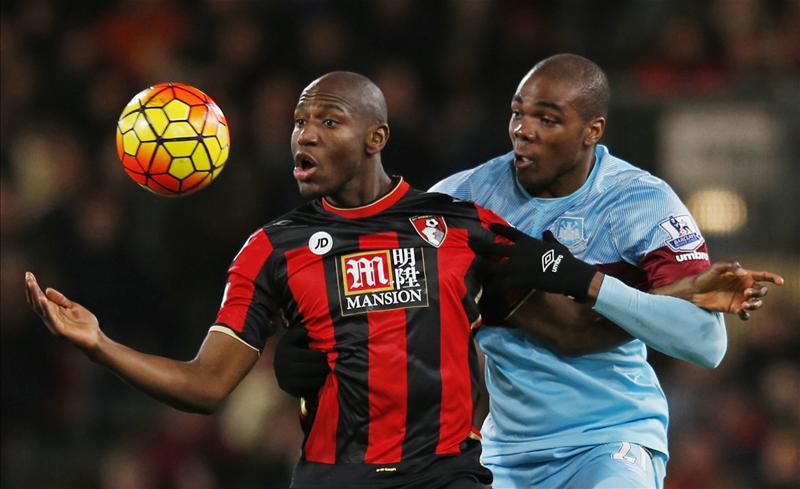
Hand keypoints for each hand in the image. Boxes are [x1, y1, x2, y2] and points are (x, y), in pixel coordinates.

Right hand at [24, 272, 100, 353]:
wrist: (95, 337)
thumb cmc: (85, 323)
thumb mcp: (73, 307)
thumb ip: (61, 300)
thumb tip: (46, 290)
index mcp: (53, 311)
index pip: (39, 298)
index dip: (33, 287)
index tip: (29, 274)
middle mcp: (50, 317)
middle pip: (36, 302)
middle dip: (31, 289)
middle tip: (28, 276)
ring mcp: (54, 324)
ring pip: (40, 309)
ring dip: (36, 296)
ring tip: (32, 284)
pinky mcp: (60, 330)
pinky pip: (50, 318)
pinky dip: (46, 308)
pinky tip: (43, 299)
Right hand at [273, 326, 329, 397]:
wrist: (279, 366)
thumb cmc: (291, 348)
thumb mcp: (292, 337)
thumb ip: (300, 333)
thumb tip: (309, 333)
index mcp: (285, 351)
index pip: (307, 356)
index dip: (320, 356)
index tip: (327, 355)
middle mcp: (283, 366)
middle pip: (309, 369)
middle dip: (323, 367)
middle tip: (331, 366)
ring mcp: (285, 380)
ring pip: (309, 381)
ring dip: (321, 377)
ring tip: (327, 373)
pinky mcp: (288, 389)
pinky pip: (305, 390)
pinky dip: (315, 386)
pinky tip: (320, 380)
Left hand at [471, 224, 597, 301]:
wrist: (569, 272)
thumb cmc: (565, 259)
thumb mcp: (557, 245)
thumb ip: (549, 238)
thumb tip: (547, 231)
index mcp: (528, 242)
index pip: (510, 232)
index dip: (498, 228)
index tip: (489, 226)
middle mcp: (519, 251)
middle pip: (494, 248)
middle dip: (481, 246)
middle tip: (470, 244)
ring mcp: (517, 265)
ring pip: (493, 267)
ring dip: (483, 269)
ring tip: (474, 269)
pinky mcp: (519, 279)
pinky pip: (502, 285)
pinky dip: (494, 289)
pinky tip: (487, 292)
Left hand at [690, 262, 783, 319]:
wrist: (694, 291)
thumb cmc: (706, 276)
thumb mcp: (716, 268)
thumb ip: (730, 266)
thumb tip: (743, 272)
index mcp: (744, 276)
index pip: (763, 276)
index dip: (773, 278)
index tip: (780, 282)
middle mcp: (745, 287)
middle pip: (762, 291)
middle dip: (758, 293)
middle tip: (746, 293)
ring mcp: (740, 298)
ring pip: (757, 303)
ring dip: (755, 304)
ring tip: (745, 304)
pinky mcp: (734, 308)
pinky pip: (746, 314)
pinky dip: (746, 314)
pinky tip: (740, 311)